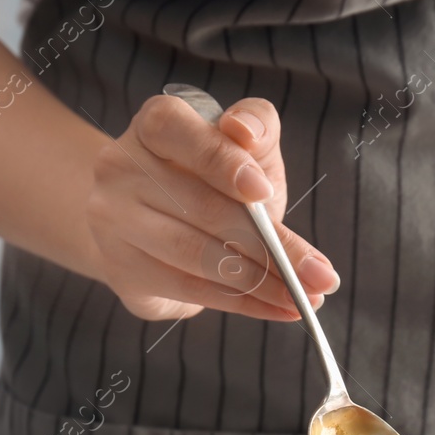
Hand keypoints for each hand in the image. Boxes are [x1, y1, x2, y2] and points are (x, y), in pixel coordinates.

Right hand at [85, 95, 338, 321]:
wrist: (153, 221)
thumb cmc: (212, 178)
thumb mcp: (244, 148)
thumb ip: (256, 130)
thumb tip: (245, 130)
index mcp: (154, 125)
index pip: (180, 134)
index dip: (221, 162)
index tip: (264, 192)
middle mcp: (120, 168)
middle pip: (201, 207)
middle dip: (271, 245)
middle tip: (320, 275)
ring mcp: (113, 221)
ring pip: (195, 255)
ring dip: (261, 282)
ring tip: (305, 297)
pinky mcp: (123, 269)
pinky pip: (190, 289)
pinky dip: (243, 303)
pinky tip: (279, 309)